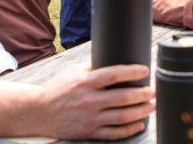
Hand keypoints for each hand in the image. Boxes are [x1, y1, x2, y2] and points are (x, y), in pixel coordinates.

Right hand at [36, 63, 154, 140]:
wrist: (39, 112)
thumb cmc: (56, 89)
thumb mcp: (71, 72)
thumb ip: (91, 67)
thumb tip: (112, 59)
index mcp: (84, 82)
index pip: (113, 74)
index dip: (132, 72)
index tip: (144, 70)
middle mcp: (88, 100)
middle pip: (123, 97)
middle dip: (143, 94)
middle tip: (153, 90)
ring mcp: (90, 118)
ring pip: (122, 116)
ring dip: (141, 111)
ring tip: (152, 105)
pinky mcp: (89, 132)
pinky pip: (114, 133)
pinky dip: (130, 129)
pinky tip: (139, 123)